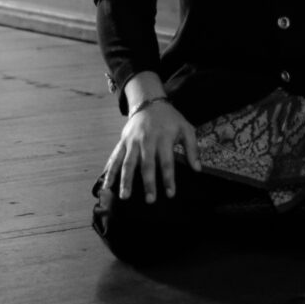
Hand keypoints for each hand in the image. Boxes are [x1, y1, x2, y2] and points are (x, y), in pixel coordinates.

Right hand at [104, 86, 196, 202]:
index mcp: (163, 138)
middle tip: (150, 200)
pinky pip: (115, 158)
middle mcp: (146, 141)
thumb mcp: (186, 129)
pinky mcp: (122, 142)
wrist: (149, 102)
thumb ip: (192, 149)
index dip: (168, 178)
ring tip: (125, 197)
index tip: (170, 194)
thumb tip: (198, 169)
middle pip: (146, 165)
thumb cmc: (170, 120)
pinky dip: (110, 172)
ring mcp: (132, 142)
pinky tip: (107, 185)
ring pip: (128, 163)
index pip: (167, 162)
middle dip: (148, 183)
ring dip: (126, 180)